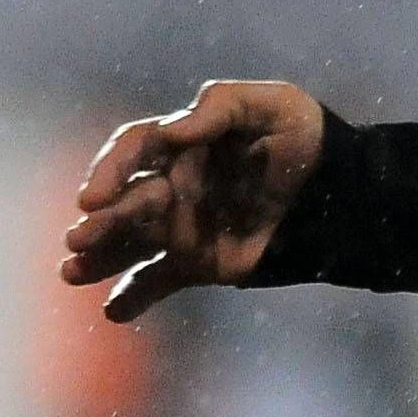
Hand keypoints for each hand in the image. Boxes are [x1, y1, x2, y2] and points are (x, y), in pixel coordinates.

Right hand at [61, 81, 326, 320]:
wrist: (345, 191)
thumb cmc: (307, 138)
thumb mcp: (276, 104)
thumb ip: (222, 106)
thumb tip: (172, 129)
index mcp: (183, 144)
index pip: (133, 150)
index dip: (110, 169)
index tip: (95, 195)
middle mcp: (174, 185)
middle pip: (127, 201)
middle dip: (100, 221)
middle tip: (78, 238)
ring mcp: (183, 226)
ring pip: (131, 243)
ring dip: (100, 257)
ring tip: (72, 274)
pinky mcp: (199, 262)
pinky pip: (158, 280)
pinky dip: (134, 296)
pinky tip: (114, 312)